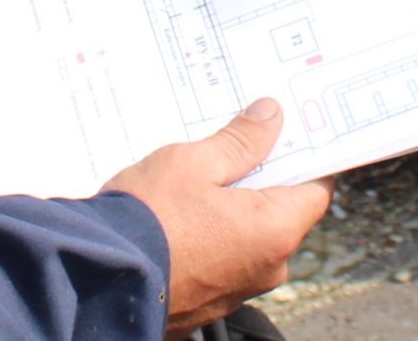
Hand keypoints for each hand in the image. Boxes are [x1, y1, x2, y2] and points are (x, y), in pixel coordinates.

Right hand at [103, 98, 332, 333]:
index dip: (305, 157)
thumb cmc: (149, 217)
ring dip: (231, 208)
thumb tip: (272, 116)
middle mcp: (267, 267)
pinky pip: (222, 258)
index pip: (316, 190)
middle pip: (281, 212)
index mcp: (274, 231)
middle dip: (260, 178)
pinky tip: (179, 215)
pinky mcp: (209, 301)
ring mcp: (238, 289)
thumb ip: (239, 141)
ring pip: (249, 236)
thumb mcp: (193, 162)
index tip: (290, 133)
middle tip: (232, 146)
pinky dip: (210, 235)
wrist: (101, 276)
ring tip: (194, 180)